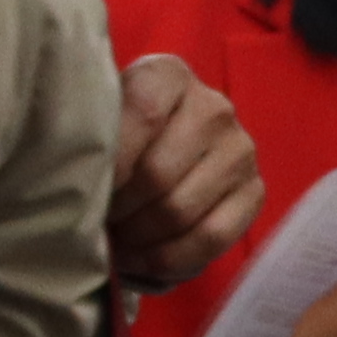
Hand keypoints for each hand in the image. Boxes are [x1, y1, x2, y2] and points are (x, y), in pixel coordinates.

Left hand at [107, 56, 260, 290]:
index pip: (143, 114)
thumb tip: (82, 187)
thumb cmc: (114, 140)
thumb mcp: (98, 125)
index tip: (85, 191)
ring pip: (181, 211)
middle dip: (119, 210)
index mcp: (167, 75)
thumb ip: (92, 141)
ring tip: (115, 242)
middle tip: (97, 224)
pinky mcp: (254, 192)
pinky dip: (169, 260)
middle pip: (159, 174)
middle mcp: (213, 107)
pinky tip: (141, 261)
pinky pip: (211, 238)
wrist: (152, 154)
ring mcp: (240, 150)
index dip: (112, 164)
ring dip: (138, 240)